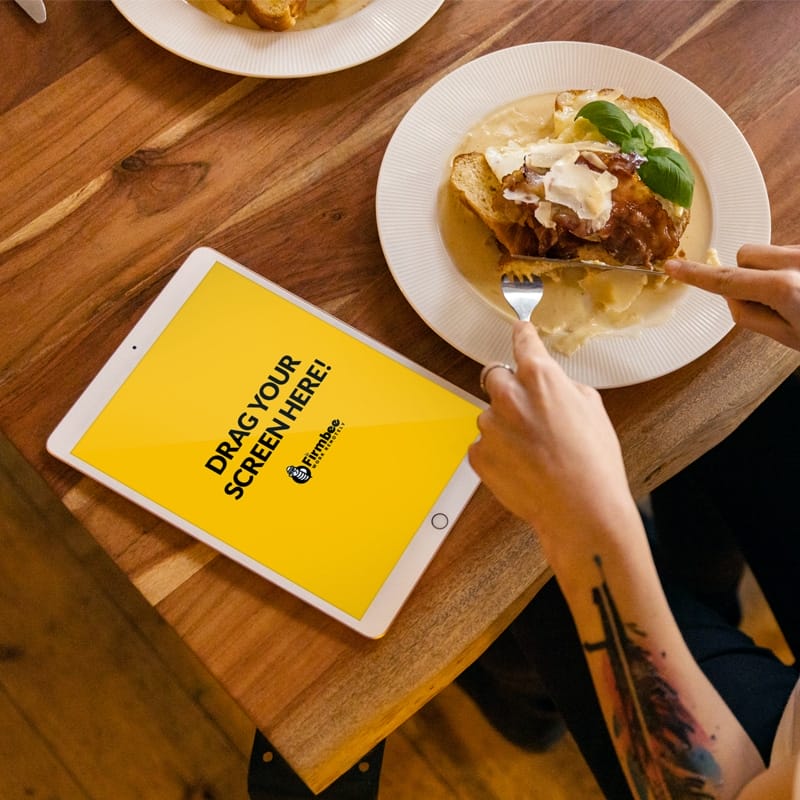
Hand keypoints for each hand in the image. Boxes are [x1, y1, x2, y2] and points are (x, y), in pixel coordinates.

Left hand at [468, 321, 638, 563]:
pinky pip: (484, 445)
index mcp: (540, 377)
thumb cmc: (593, 463)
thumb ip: (565, 388)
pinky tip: (523, 467)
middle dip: (508, 387)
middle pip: (495, 376)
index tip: (519, 330)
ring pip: (490, 415)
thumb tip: (554, 387)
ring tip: (534, 452)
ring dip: (505, 425)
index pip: (523, 341)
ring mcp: (489, 427)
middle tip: (528, 411)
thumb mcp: (592, 409)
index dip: (522, 335)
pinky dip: (498, 453)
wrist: (580, 510)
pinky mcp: (478, 455)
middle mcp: (508, 396)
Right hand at [665, 244, 799, 349]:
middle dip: (747, 275)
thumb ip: (750, 313)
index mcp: (784, 287)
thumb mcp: (788, 334)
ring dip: (769, 269)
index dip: (695, 274)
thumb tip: (731, 295)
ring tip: (794, 292)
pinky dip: (786, 267)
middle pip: (745, 256)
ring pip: (766, 252)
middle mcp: (796, 262)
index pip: (725, 280)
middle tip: (771, 301)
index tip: (673, 267)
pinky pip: (786, 252)